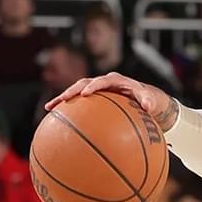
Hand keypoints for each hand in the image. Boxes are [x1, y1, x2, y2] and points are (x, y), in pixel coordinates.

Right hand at [44, 72, 179, 130]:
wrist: (146, 100)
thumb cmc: (149, 99)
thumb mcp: (151, 100)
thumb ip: (148, 101)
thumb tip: (148, 106)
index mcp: (117, 81)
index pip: (103, 80)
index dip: (93, 86)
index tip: (85, 93)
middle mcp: (105, 83)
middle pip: (84, 83)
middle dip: (72, 90)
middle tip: (61, 100)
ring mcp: (98, 91)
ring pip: (77, 92)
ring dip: (64, 98)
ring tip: (50, 108)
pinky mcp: (94, 99)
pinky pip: (80, 104)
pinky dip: (68, 109)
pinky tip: (56, 121)